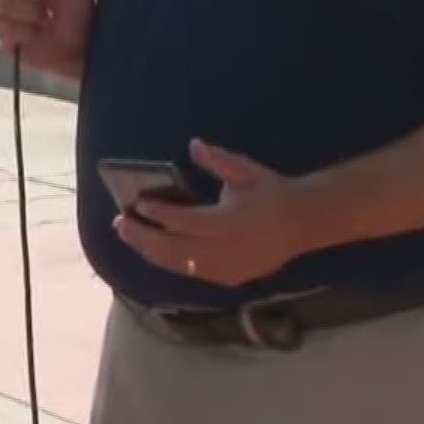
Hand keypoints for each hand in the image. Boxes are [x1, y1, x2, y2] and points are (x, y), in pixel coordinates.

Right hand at [0, 0, 92, 76]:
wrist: (81, 52)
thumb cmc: (81, 17)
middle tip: (50, 0)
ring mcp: (4, 8)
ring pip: (6, 2)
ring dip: (33, 13)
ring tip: (46, 21)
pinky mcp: (2, 32)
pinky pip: (6, 24)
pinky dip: (26, 31)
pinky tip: (37, 35)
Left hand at [115, 139, 310, 287]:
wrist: (305, 223)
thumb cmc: (271, 192)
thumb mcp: (247, 171)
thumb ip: (218, 160)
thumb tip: (194, 145)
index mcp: (230, 223)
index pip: (186, 222)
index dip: (160, 215)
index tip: (138, 206)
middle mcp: (226, 250)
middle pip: (175, 249)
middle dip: (143, 237)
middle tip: (119, 223)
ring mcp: (228, 268)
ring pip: (181, 265)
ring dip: (151, 252)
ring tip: (129, 235)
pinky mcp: (231, 278)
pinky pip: (194, 273)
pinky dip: (171, 263)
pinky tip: (154, 251)